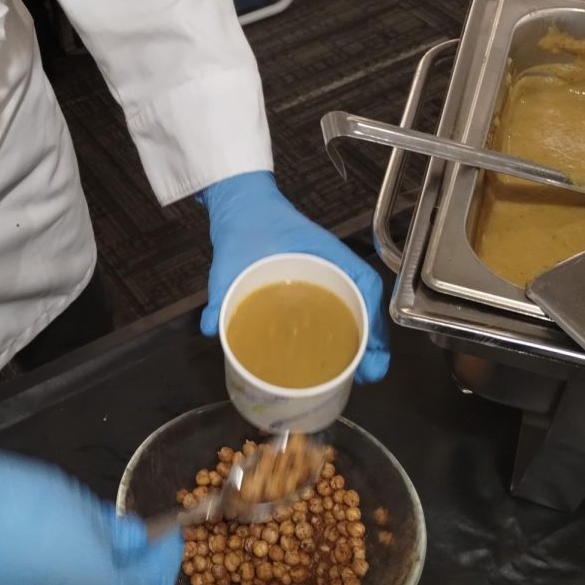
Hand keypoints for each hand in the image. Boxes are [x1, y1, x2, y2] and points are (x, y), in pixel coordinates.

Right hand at [0, 439, 181, 584]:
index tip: (166, 536)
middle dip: (126, 582)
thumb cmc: (19, 506)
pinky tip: (32, 571)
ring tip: (75, 557)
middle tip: (125, 548)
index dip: (163, 556)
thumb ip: (115, 534)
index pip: (152, 584)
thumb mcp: (82, 507)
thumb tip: (130, 541)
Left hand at [199, 171, 388, 382]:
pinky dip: (338, 333)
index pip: (365, 290)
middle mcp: (333, 268)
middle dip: (367, 346)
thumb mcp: (232, 259)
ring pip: (353, 312)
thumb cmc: (247, 226)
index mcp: (327, 257)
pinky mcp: (312, 284)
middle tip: (359, 378)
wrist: (240, 206)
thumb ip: (221, 291)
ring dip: (354, 342)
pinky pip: (335, 310)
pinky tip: (326, 358)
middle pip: (364, 309)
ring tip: (346, 375)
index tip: (370, 366)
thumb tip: (211, 328)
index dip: (373, 332)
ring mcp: (325, 276)